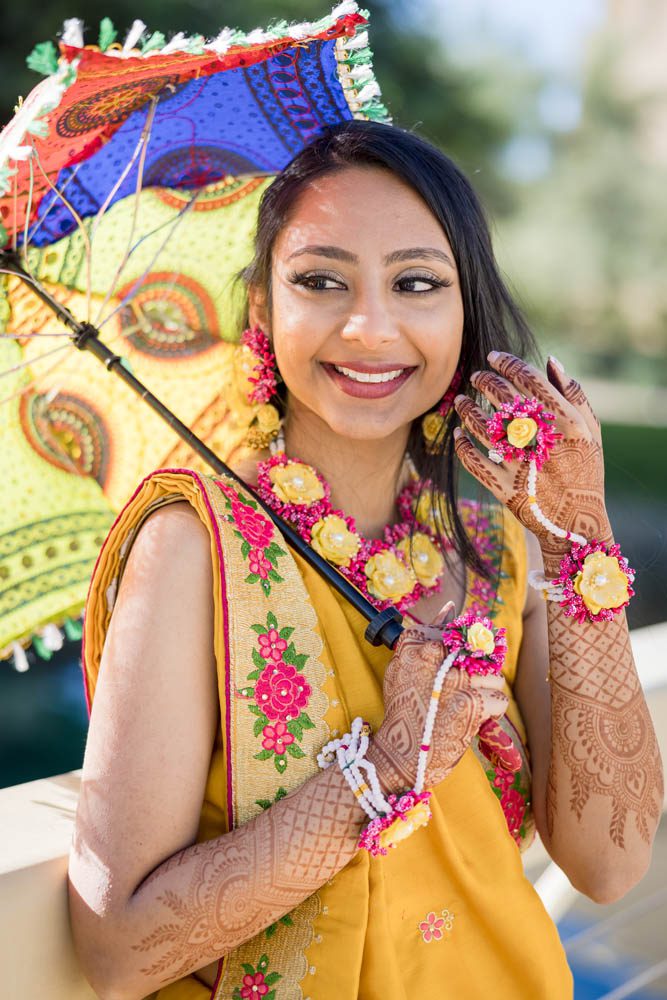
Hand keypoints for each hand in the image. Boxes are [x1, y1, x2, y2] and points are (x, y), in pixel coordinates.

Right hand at [370, 608, 508, 790]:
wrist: (399, 754)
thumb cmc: (403, 710)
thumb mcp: (404, 667)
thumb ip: (427, 635)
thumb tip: (451, 608)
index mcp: (417, 642)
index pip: (460, 630)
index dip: (467, 650)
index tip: (461, 664)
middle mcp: (435, 655)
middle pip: (481, 653)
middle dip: (478, 673)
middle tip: (464, 691)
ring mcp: (454, 678)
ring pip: (494, 676)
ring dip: (486, 693)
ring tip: (466, 707)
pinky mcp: (470, 703)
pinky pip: (498, 700)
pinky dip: (490, 714)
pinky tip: (471, 721)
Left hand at [453, 352, 611, 572]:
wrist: (576, 522)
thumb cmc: (584, 469)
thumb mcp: (591, 430)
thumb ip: (573, 394)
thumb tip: (549, 360)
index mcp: (567, 423)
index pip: (530, 380)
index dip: (507, 364)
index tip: (493, 357)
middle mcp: (544, 441)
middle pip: (504, 398)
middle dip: (485, 381)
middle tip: (476, 376)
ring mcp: (523, 466)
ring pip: (484, 426)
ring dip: (468, 409)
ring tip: (460, 400)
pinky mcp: (506, 489)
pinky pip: (474, 461)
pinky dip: (462, 444)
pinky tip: (458, 433)